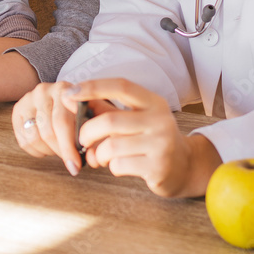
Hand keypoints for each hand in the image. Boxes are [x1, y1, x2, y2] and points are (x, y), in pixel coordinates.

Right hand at [12, 81, 94, 175]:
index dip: (69, 145)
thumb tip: (90, 155)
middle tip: (72, 164)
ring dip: (48, 150)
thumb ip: (95, 126)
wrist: (61, 97)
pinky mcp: (17, 111)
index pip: (62, 121)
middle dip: (61, 152)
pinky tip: (47, 148)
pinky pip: (24, 140)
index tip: (76, 164)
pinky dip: (37, 151)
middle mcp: (43, 91)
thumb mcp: (93, 111)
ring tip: (59, 151)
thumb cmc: (80, 109)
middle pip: (48, 131)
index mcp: (64, 89)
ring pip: (34, 137)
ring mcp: (28, 100)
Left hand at [64, 79, 221, 197]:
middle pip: (109, 121)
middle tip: (81, 140)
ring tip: (98, 157)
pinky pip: (119, 165)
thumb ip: (107, 109)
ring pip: (111, 146)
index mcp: (153, 102)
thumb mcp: (134, 120)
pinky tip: (118, 166)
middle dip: (86, 132)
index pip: (121, 86)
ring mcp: (161, 144)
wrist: (184, 168)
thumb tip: (72, 98)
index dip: (93, 87)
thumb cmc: (151, 140)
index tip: (70, 92)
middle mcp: (160, 120)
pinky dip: (111, 167)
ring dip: (97, 154)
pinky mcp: (158, 168)